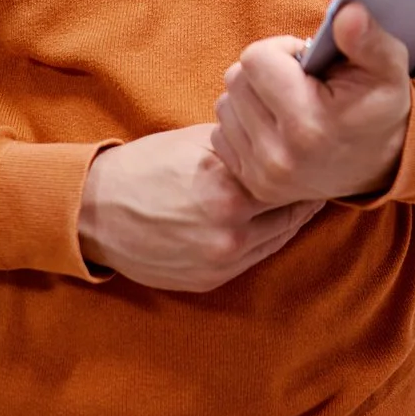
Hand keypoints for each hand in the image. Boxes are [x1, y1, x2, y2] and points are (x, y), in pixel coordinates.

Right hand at [76, 124, 323, 291]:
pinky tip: (269, 220)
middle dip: (304, 192)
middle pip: (293, 212)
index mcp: (227, 188)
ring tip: (298, 197)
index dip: (307, 165)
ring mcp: (221, 260)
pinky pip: (255, 257)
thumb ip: (244, 145)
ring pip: (279, 237)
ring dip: (289, 217)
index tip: (319, 155)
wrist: (95, 212)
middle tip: (318, 175)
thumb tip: (284, 136)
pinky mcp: (210, 280)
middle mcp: (229, 229)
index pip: (291, 177)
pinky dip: (266, 238)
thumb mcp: (197, 143)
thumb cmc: (146, 167)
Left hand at [211, 2, 411, 205]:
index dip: (281, 49)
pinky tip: (276, 126)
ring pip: (225, 105)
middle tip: (298, 82)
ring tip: (288, 104)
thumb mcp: (388, 68)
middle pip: (236, 79)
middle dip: (264, 71)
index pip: (255, 58)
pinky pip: (221, 134)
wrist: (382, 166)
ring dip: (251, 97)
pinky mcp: (252, 185)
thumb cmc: (380, 107)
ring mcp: (264, 174)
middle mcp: (280, 155)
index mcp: (309, 124)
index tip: (306, 62)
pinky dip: (244, 124)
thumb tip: (346, 13)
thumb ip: (367, 38)